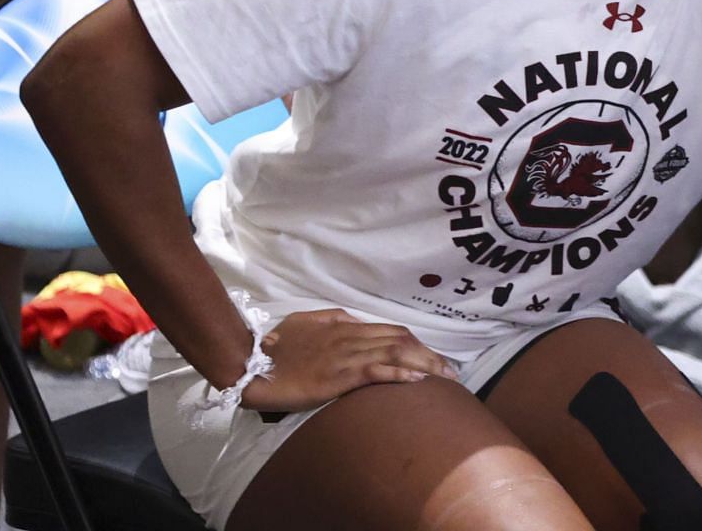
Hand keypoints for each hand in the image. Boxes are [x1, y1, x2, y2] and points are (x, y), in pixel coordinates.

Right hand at [238, 309, 454, 413]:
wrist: (249, 361)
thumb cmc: (276, 346)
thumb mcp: (307, 324)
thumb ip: (333, 322)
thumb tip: (353, 321)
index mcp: (345, 326)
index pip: (391, 331)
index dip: (417, 343)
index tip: (434, 356)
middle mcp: (350, 337)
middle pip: (401, 341)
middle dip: (430, 355)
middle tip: (451, 371)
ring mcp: (345, 356)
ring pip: (394, 354)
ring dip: (424, 365)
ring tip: (445, 377)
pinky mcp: (336, 377)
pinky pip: (374, 371)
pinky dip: (399, 374)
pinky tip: (416, 380)